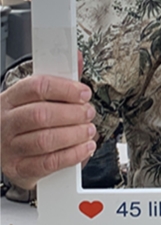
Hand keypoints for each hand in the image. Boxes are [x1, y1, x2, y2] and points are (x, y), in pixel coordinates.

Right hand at [0, 75, 96, 189]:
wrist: (6, 151)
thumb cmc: (26, 121)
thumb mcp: (37, 97)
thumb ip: (59, 80)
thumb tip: (76, 56)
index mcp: (11, 99)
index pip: (37, 87)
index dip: (65, 89)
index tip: (84, 93)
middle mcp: (6, 122)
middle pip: (41, 114)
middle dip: (72, 114)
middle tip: (89, 113)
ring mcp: (9, 147)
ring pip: (45, 140)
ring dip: (74, 135)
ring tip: (89, 130)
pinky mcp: (18, 168)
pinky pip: (48, 163)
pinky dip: (72, 155)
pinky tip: (85, 147)